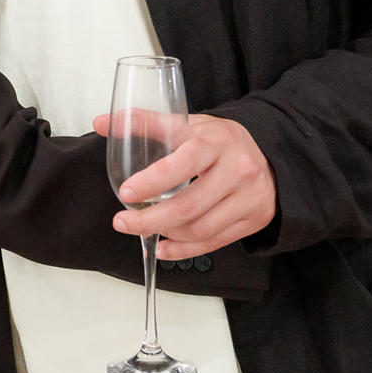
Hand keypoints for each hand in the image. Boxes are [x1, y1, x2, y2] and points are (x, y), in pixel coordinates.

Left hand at [93, 112, 277, 259]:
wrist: (270, 155)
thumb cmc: (219, 141)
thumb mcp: (188, 124)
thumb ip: (145, 123)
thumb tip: (101, 122)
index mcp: (217, 142)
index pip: (183, 164)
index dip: (152, 182)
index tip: (127, 194)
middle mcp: (238, 170)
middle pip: (189, 205)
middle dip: (150, 219)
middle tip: (122, 222)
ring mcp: (249, 198)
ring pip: (201, 228)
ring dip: (166, 234)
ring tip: (141, 230)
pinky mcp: (253, 220)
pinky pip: (214, 242)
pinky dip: (184, 250)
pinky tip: (163, 248)